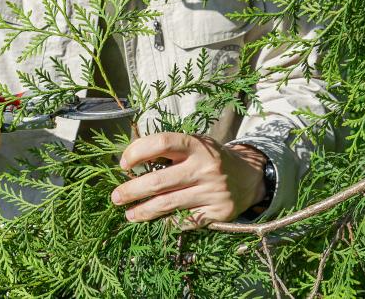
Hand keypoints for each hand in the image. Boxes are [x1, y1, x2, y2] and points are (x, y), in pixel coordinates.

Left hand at [109, 133, 266, 228]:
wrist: (248, 177)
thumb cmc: (208, 158)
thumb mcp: (193, 144)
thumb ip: (167, 149)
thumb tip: (129, 161)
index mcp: (196, 144)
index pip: (161, 142)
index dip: (137, 152)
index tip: (123, 164)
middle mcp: (205, 167)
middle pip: (159, 180)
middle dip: (132, 190)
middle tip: (116, 197)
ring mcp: (212, 191)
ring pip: (168, 204)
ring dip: (143, 210)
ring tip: (129, 213)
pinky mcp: (218, 212)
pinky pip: (184, 220)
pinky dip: (166, 222)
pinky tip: (154, 222)